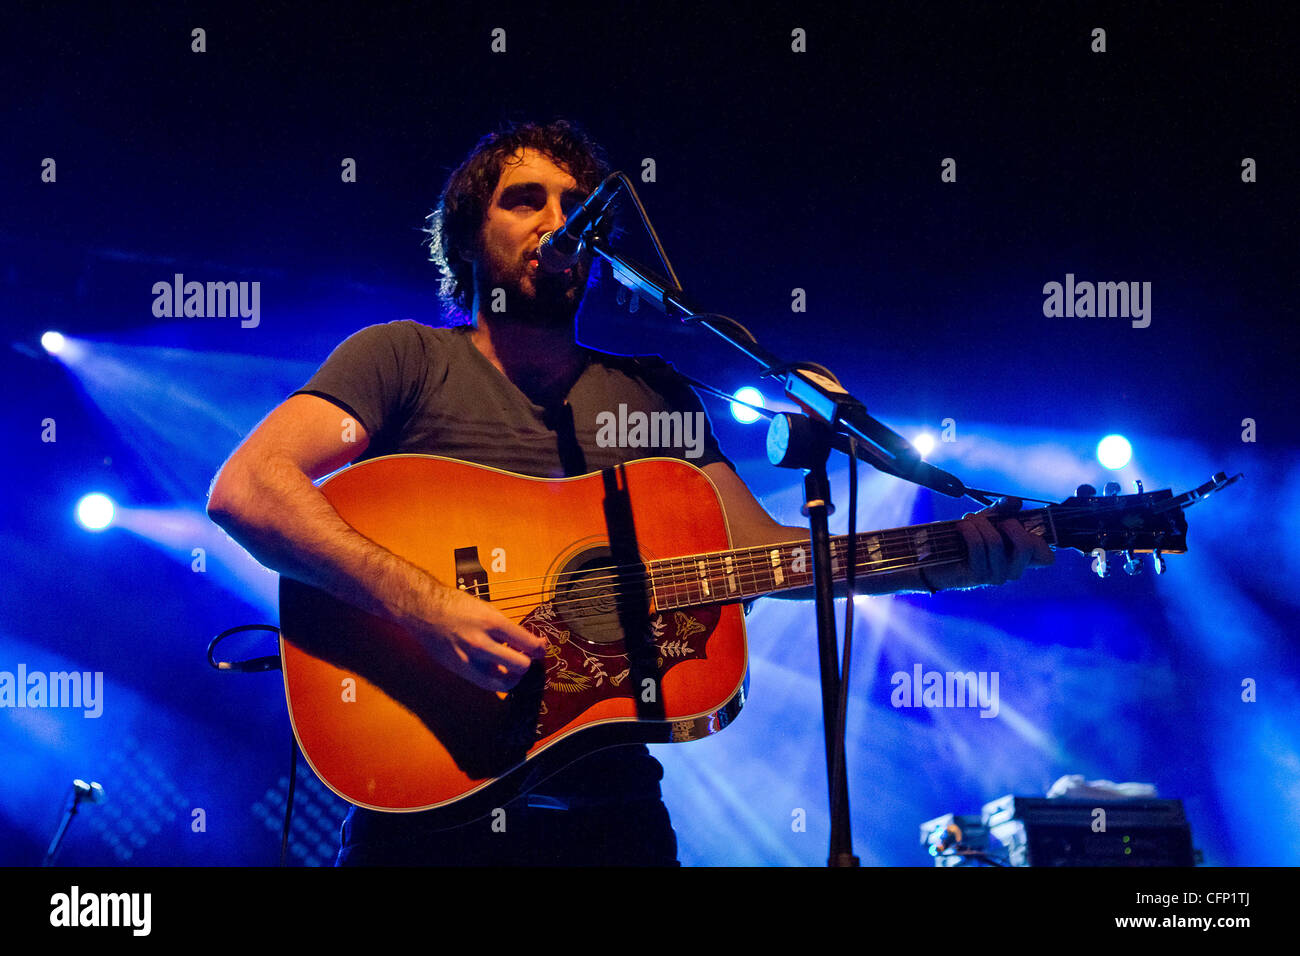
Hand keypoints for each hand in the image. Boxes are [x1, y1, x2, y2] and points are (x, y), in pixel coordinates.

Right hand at [409, 583, 547, 691]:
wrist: (423, 611)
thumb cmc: (456, 606)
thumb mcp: (487, 609)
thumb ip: (507, 628)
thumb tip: (530, 644)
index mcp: (491, 622)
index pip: (528, 644)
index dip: (539, 648)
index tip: (540, 648)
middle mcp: (481, 644)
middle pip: (521, 667)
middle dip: (528, 663)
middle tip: (526, 657)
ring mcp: (470, 661)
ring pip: (505, 684)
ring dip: (514, 676)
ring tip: (512, 666)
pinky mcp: (461, 671)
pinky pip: (488, 685)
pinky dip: (498, 680)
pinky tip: (498, 670)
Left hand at [926, 497, 1053, 589]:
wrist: (936, 556)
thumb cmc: (967, 538)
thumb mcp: (988, 520)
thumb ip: (1003, 510)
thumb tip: (1015, 501)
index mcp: (1021, 559)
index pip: (1047, 558)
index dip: (1040, 540)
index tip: (1019, 524)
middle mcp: (1013, 571)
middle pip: (1026, 546)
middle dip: (1008, 524)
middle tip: (994, 520)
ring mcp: (996, 576)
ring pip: (996, 542)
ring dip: (979, 523)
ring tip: (968, 520)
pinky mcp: (977, 576)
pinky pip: (978, 545)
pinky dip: (968, 530)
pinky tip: (961, 527)